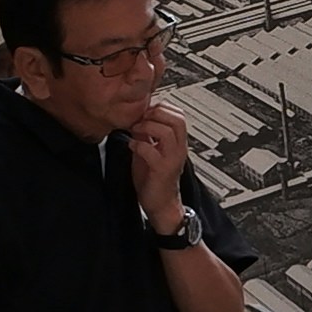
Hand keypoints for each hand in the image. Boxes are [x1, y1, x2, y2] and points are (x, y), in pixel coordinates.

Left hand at [123, 95, 193, 228]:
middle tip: (142, 117)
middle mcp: (179, 149)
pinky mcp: (162, 170)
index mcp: (177, 142)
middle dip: (157, 113)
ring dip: (149, 126)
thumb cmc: (156, 179)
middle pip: (178, 119)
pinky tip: (132, 146)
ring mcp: (172, 159)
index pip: (179, 115)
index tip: (146, 110)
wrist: (161, 204)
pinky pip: (152, 151)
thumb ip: (146, 135)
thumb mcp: (151, 150)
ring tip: (137, 129)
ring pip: (168, 132)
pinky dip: (139, 145)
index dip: (162, 107)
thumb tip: (138, 119)